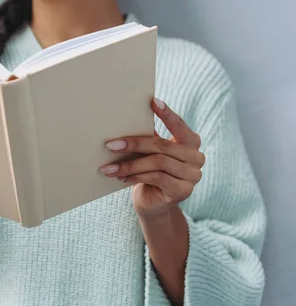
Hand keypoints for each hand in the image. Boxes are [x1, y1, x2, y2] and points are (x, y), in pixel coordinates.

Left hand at [99, 98, 205, 217]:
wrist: (152, 204)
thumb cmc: (149, 171)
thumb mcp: (150, 153)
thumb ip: (149, 137)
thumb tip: (127, 117)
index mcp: (191, 142)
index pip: (180, 125)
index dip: (167, 114)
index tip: (152, 102)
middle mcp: (197, 157)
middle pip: (162, 145)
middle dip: (134, 144)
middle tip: (110, 144)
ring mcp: (192, 176)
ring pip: (157, 163)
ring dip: (129, 164)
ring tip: (109, 167)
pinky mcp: (183, 190)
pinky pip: (156, 178)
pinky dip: (135, 176)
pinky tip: (120, 178)